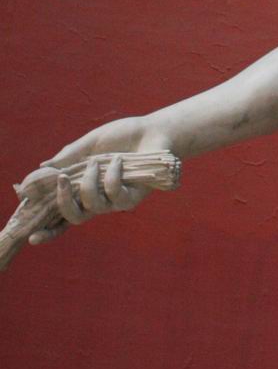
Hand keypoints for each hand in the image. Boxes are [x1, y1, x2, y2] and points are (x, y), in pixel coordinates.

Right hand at [29, 116, 171, 245]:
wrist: (152, 130)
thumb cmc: (122, 136)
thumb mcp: (91, 142)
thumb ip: (69, 156)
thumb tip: (43, 167)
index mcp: (85, 188)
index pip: (65, 214)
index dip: (49, 230)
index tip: (32, 238)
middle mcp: (100, 199)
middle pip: (75, 217)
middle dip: (63, 201)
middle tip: (61, 181)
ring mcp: (116, 201)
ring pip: (92, 206)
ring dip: (89, 183)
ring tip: (96, 162)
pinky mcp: (133, 197)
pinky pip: (115, 194)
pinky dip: (112, 176)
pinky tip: (118, 161)